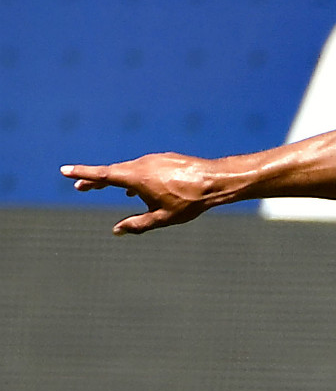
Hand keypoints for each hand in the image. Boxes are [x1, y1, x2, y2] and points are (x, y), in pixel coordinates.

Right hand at [61, 153, 227, 234]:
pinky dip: (134, 177)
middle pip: (112, 172)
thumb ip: (137, 224)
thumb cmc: (190, 202)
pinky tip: (135, 189)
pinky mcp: (164, 159)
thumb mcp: (162, 218)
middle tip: (80, 186)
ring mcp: (153, 160)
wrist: (215, 180)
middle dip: (95, 179)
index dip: (82, 173)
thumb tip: (117, 231)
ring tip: (103, 187)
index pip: (102, 175)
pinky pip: (143, 168)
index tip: (64, 171)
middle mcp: (141, 164)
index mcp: (135, 177)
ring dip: (116, 179)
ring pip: (128, 169)